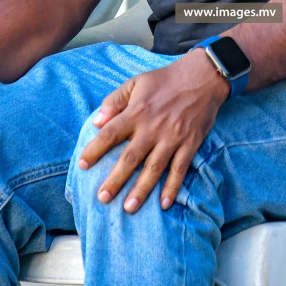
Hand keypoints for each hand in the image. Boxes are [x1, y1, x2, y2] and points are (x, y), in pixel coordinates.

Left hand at [77, 49, 229, 212]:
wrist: (202, 77)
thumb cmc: (165, 80)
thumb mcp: (136, 82)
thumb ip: (115, 100)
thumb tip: (97, 121)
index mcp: (137, 112)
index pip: (110, 133)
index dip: (95, 149)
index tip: (82, 164)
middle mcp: (153, 128)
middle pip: (130, 158)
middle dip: (115, 179)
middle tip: (102, 198)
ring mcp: (172, 138)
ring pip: (154, 168)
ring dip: (141, 189)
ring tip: (129, 208)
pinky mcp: (190, 144)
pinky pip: (180, 169)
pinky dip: (172, 187)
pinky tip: (164, 203)